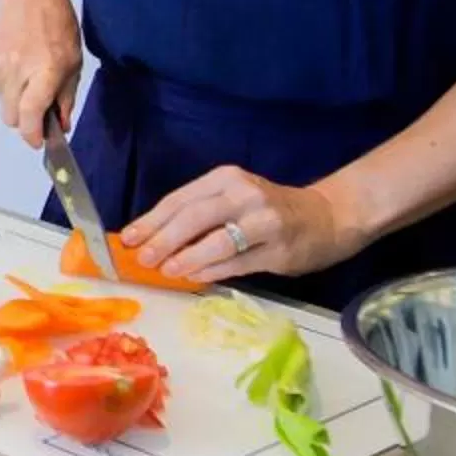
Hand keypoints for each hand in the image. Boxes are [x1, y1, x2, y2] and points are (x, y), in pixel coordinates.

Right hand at [0, 0, 81, 147]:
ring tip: (32, 77)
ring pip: (4, 103)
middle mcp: (19, 71)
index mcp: (45, 71)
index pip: (30, 116)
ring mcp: (0, 66)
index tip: (39, 142)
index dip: (33, 135)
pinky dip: (11, 85)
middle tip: (40, 113)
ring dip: (18, 102)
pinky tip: (22, 63)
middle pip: (11, 118)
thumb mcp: (73, 61)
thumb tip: (62, 124)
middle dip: (25, 122)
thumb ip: (66, 97)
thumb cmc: (56, 22)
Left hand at [126, 167, 363, 285]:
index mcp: (226, 178)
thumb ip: (198, 215)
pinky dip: (211, 271)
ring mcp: (264, 221)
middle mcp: (244, 194)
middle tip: (143, 258)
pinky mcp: (278, 249)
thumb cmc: (268, 210)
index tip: (128, 238)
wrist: (326, 217)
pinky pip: (237, 263)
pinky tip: (194, 277)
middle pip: (194, 217)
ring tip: (166, 270)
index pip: (180, 199)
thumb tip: (153, 239)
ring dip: (186, 258)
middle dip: (163, 239)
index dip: (151, 220)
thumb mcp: (233, 199)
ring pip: (216, 242)